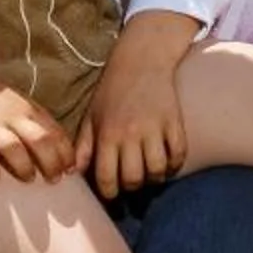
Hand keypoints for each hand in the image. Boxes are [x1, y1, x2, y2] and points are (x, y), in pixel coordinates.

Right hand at [0, 60, 68, 184]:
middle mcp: (11, 115)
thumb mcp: (15, 100)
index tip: (70, 169)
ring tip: (28, 178)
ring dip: (25, 168)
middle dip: (52, 163)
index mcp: (26, 107)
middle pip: (40, 140)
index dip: (65, 152)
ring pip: (15, 149)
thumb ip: (32, 118)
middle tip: (54, 180)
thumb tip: (53, 146)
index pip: (53, 130)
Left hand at [79, 13, 196, 197]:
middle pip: (133, 178)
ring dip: (154, 177)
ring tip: (150, 172)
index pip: (107, 178)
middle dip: (132, 186)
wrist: (142, 60)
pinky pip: (179, 153)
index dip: (109, 192)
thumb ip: (83, 147)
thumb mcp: (91, 116)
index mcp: (107, 134)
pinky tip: (168, 162)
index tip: (112, 192)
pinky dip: (175, 165)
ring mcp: (155, 127)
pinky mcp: (174, 121)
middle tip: (132, 180)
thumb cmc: (112, 91)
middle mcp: (130, 133)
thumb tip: (73, 174)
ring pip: (157, 169)